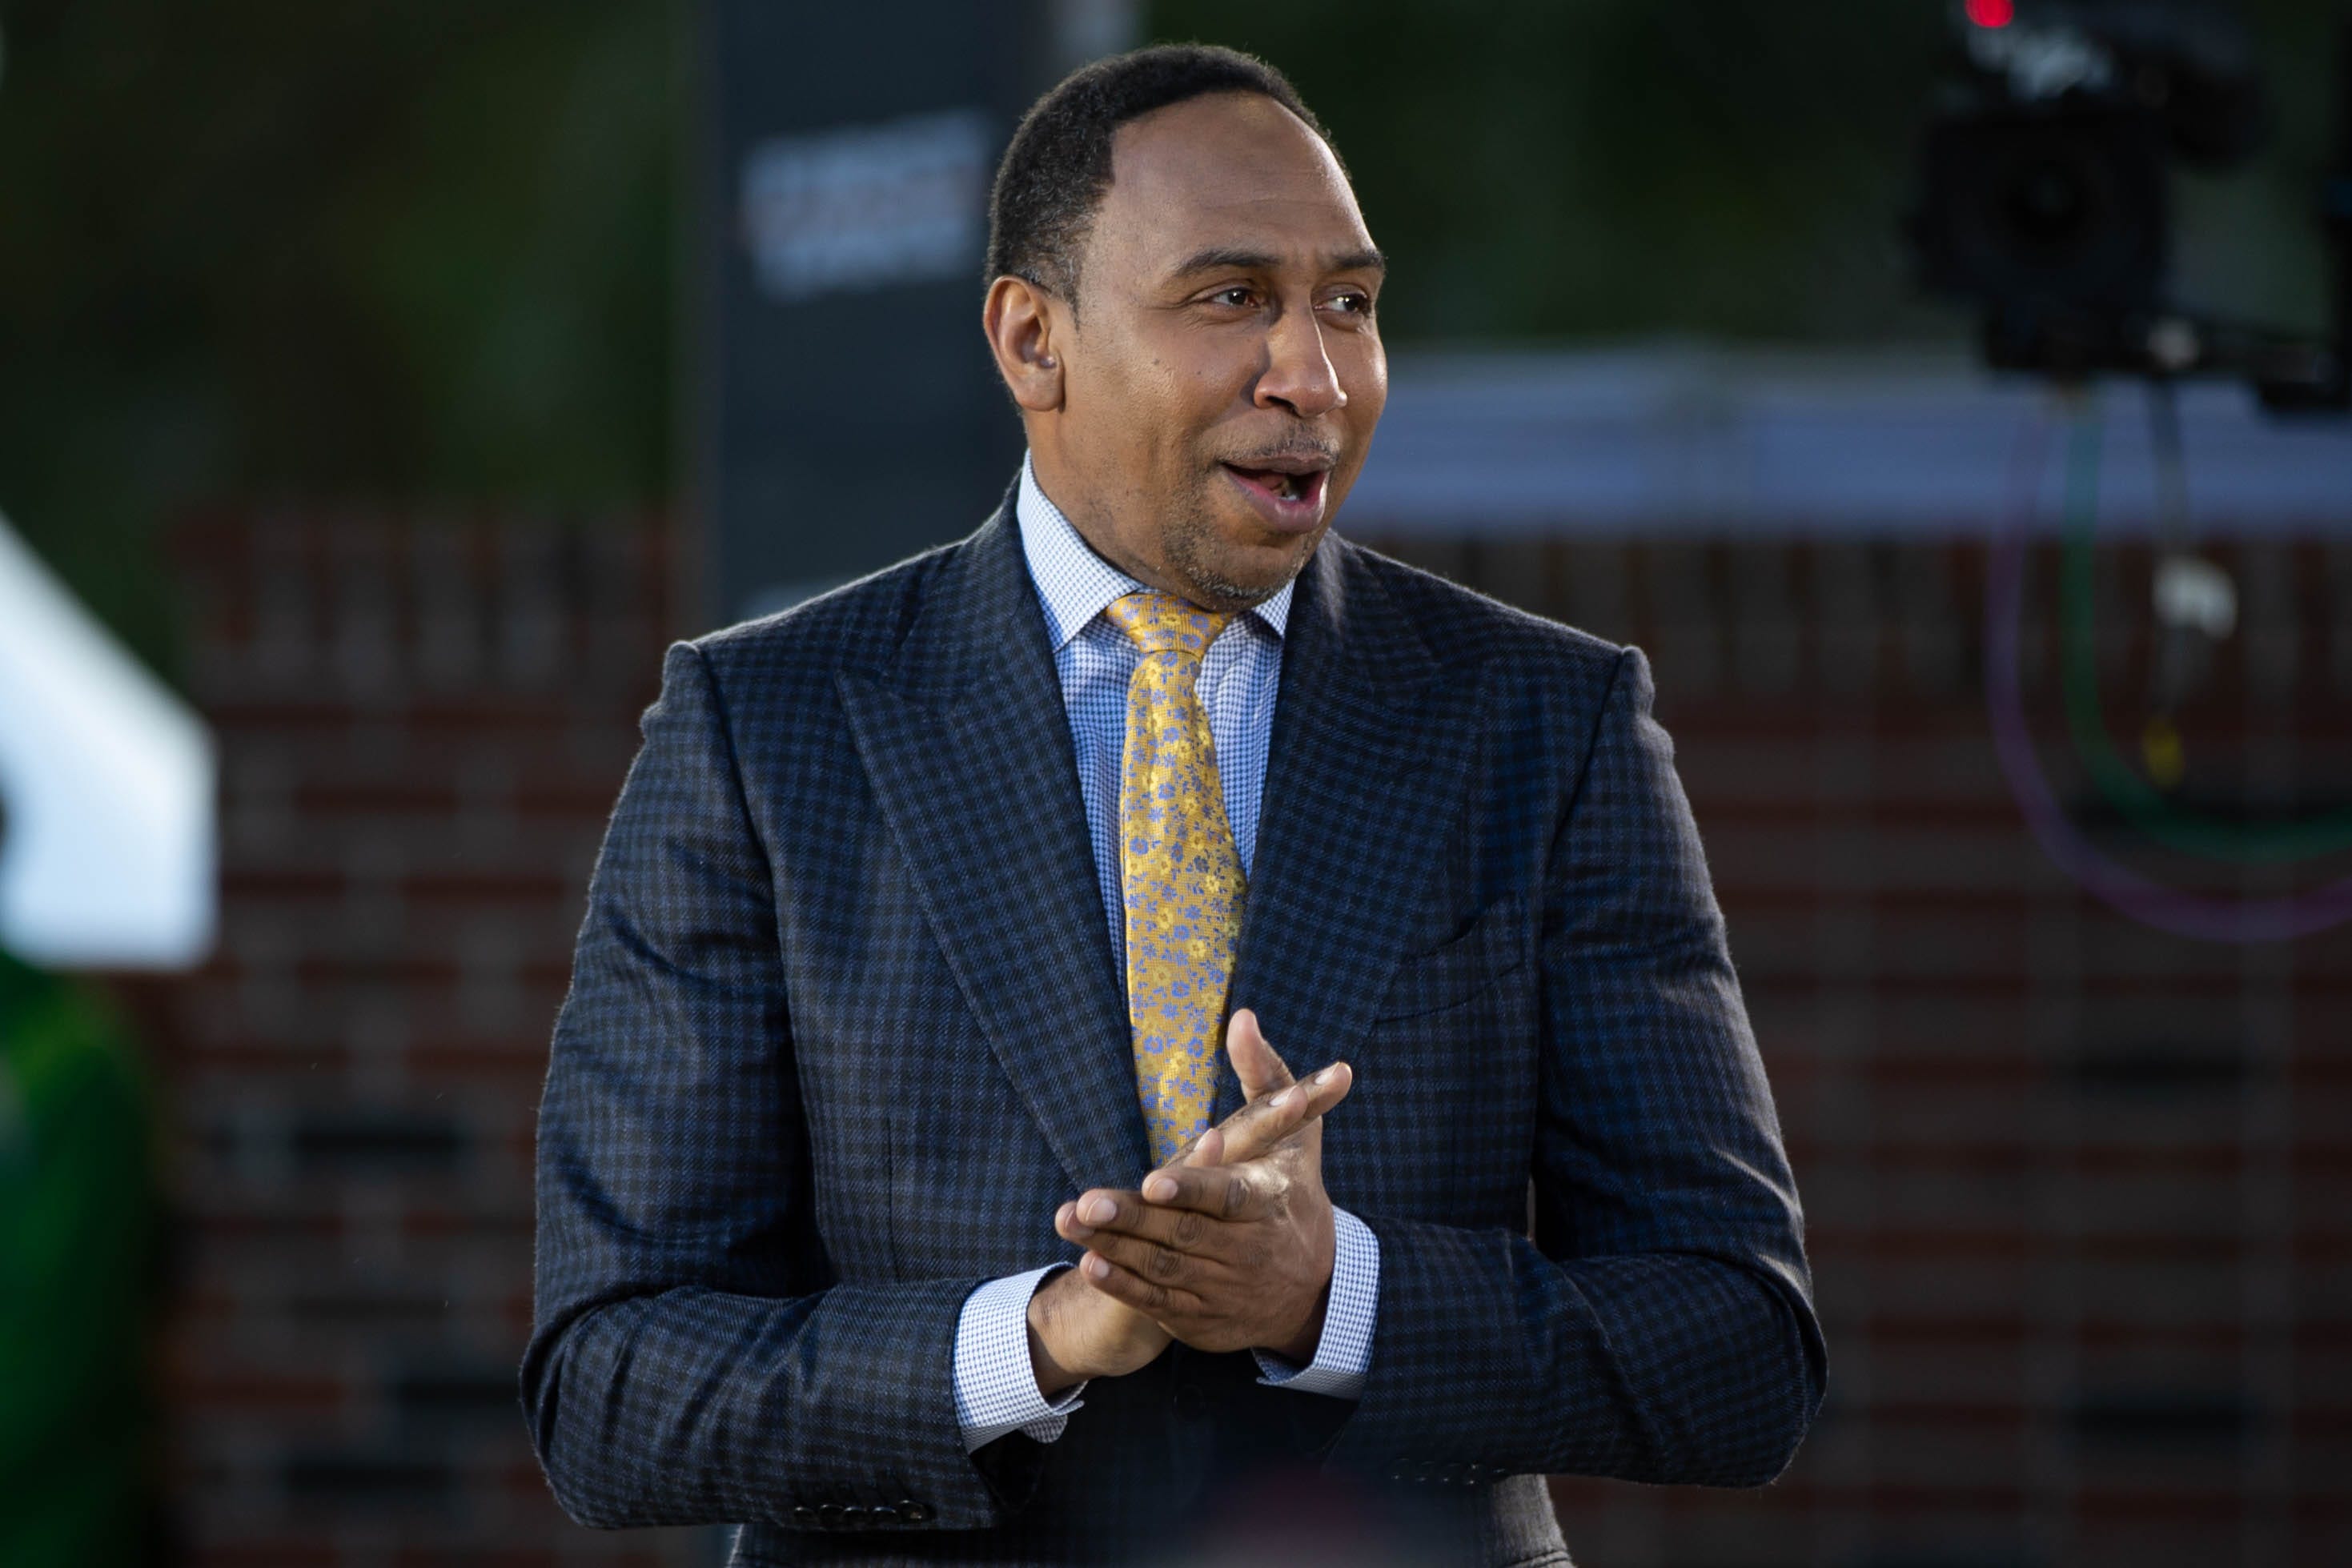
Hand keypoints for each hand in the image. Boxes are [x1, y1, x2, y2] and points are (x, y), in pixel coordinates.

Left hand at [1056, 1009, 1350, 1359]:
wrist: (1315, 1287)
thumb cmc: (1293, 1191)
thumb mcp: (1293, 1133)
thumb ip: (1264, 1074)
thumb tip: (1242, 1018)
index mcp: (1268, 1201)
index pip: (1227, 1196)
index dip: (1191, 1189)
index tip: (1153, 1182)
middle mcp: (1250, 1250)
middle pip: (1184, 1234)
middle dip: (1131, 1219)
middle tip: (1084, 1202)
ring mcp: (1227, 1289)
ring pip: (1165, 1269)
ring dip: (1116, 1249)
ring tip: (1072, 1225)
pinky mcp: (1206, 1318)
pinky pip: (1160, 1303)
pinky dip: (1125, 1286)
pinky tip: (1092, 1264)